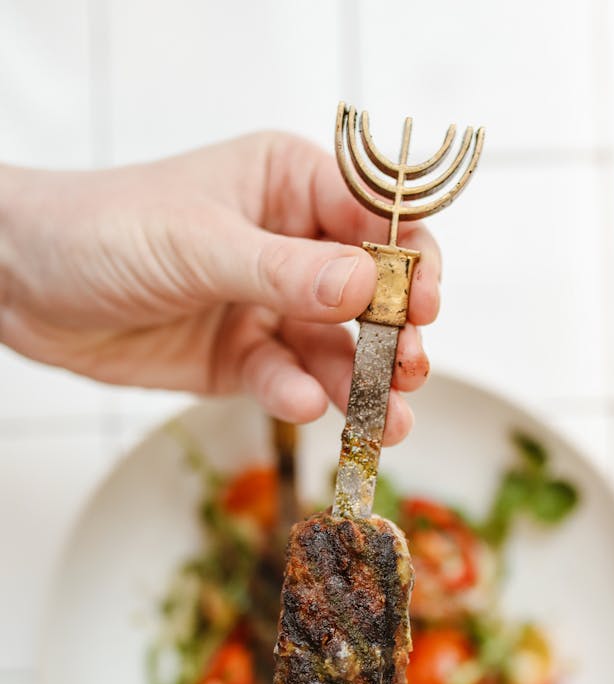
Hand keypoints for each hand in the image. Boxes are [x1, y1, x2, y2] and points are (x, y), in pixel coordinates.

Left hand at [0, 134, 440, 444]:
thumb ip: (285, 269)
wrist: (26, 286)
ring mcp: (271, 306)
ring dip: (364, 383)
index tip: (425, 303)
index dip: (410, 259)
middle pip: (371, 293)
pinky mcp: (246, 359)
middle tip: (410, 371)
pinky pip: (288, 380)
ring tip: (390, 420)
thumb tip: (369, 286)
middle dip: (395, 334)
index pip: (375, 217)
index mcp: (290, 186)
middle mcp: (293, 246)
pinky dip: (300, 396)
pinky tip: (302, 405)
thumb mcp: (198, 244)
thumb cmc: (105, 230)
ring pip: (337, 348)